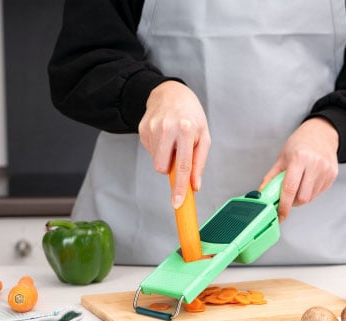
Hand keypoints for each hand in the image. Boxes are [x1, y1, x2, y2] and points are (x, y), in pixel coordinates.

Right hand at [138, 81, 210, 208]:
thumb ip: (199, 163)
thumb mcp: (203, 136)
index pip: (183, 166)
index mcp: (186, 130)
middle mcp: (168, 128)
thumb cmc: (191, 115)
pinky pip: (149, 150)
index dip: (179, 187)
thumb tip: (194, 185)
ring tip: (172, 140)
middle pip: (161, 167)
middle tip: (177, 154)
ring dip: (164, 156)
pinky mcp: (142, 128)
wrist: (170, 93)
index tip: (177, 203)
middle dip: (168, 168)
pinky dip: (158, 147)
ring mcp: (152, 128)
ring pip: (155, 160)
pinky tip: (163, 135)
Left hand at [259, 117, 338, 221]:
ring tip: (298, 184)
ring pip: (311, 197)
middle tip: (287, 197)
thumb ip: (271, 177)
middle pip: (302, 197)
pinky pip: (318, 193)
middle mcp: (315, 164)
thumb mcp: (282, 158)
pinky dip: (310, 192)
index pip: (290, 189)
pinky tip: (307, 181)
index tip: (279, 215)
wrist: (321, 133)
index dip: (283, 206)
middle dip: (292, 202)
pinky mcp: (332, 174)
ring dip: (301, 198)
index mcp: (299, 158)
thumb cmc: (299, 144)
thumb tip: (262, 194)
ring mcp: (326, 170)